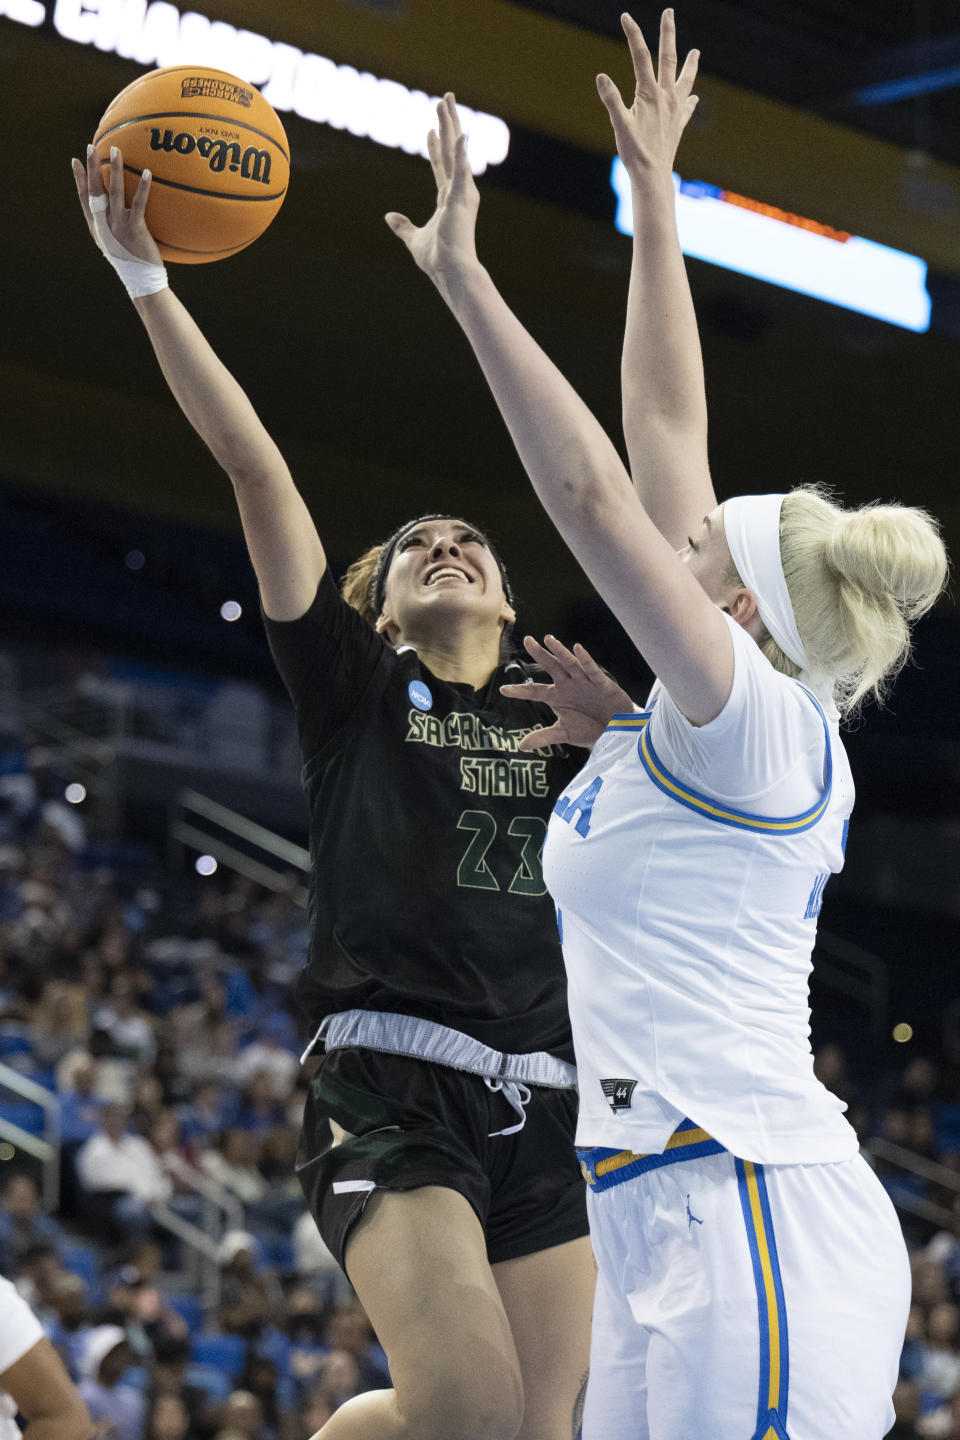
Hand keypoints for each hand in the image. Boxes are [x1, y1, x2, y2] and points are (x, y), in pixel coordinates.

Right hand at [71, 143, 162, 266]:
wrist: (141, 282)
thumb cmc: (131, 263)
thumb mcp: (116, 244)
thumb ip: (113, 226)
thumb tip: (118, 211)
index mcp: (97, 227)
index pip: (84, 199)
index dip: (79, 179)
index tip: (75, 161)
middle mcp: (104, 224)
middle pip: (95, 190)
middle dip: (91, 167)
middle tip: (90, 146)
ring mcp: (118, 226)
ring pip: (114, 191)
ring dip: (114, 169)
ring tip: (115, 150)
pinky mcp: (135, 229)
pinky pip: (139, 203)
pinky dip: (143, 187)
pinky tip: (147, 172)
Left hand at [385, 93, 480, 288]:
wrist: (451, 273)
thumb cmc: (438, 260)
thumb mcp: (413, 239)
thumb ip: (403, 227)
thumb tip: (389, 217)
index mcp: (449, 199)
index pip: (441, 165)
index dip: (436, 146)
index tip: (431, 128)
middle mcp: (458, 192)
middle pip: (452, 150)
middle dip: (448, 122)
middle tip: (445, 98)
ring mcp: (462, 193)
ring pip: (455, 150)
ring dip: (451, 124)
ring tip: (445, 100)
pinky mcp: (462, 199)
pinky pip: (461, 169)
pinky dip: (461, 151)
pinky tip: (460, 132)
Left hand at [501, 635, 635, 751]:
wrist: (614, 731)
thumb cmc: (588, 728)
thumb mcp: (564, 733)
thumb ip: (544, 737)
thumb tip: (520, 746)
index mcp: (557, 696)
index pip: (534, 691)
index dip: (520, 691)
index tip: (503, 690)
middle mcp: (568, 685)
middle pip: (551, 667)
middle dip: (540, 654)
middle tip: (527, 640)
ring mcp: (584, 683)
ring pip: (570, 664)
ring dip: (560, 652)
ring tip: (548, 639)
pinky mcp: (601, 684)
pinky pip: (592, 671)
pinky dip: (585, 660)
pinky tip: (577, 648)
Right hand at [597, 10, 699, 177]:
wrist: (653, 176)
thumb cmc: (634, 152)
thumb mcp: (619, 124)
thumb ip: (611, 99)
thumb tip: (601, 77)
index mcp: (649, 93)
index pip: (640, 56)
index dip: (633, 35)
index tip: (626, 17)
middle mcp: (666, 97)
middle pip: (668, 58)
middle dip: (668, 34)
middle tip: (669, 13)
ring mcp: (674, 110)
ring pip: (685, 80)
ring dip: (690, 65)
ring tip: (696, 52)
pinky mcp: (678, 125)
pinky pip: (687, 108)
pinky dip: (690, 101)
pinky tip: (694, 98)